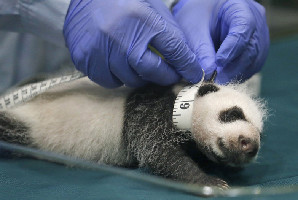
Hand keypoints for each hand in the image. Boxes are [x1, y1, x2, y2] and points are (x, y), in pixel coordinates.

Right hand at [63, 0, 202, 87]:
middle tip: (168, 75)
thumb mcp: (152, 7)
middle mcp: (120, 37)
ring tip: (138, 64)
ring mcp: (99, 50)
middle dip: (164, 76)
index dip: (187, 65)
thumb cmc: (124, 0)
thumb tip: (186, 59)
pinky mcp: (84, 59)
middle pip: (150, 71)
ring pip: (128, 80)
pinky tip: (117, 64)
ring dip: (138, 76)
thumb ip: (169, 32)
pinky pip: (108, 80)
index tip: (194, 74)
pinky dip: (116, 76)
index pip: (173, 49)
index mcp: (142, 19)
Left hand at [172, 0, 269, 83]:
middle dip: (233, 67)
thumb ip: (201, 50)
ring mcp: (258, 38)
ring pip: (254, 61)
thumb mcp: (194, 29)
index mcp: (241, 9)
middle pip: (251, 49)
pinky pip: (251, 67)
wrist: (201, 17)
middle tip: (216, 80)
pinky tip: (223, 79)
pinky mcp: (255, 53)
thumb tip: (208, 73)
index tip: (218, 63)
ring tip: (217, 82)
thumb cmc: (197, 17)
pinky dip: (237, 75)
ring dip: (236, 74)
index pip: (243, 29)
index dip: (232, 48)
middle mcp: (256, 23)